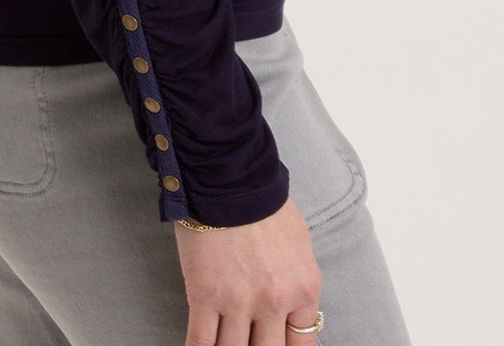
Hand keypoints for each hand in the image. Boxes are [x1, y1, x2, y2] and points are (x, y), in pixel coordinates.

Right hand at [173, 196, 322, 345]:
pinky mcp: (204, 295)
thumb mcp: (298, 246)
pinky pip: (200, 342)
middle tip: (249, 342)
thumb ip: (295, 285)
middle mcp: (275, 301)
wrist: (227, 175)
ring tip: (224, 343)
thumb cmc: (263, 203)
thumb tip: (287, 315)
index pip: (302, 345)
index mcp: (303, 288)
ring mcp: (238, 301)